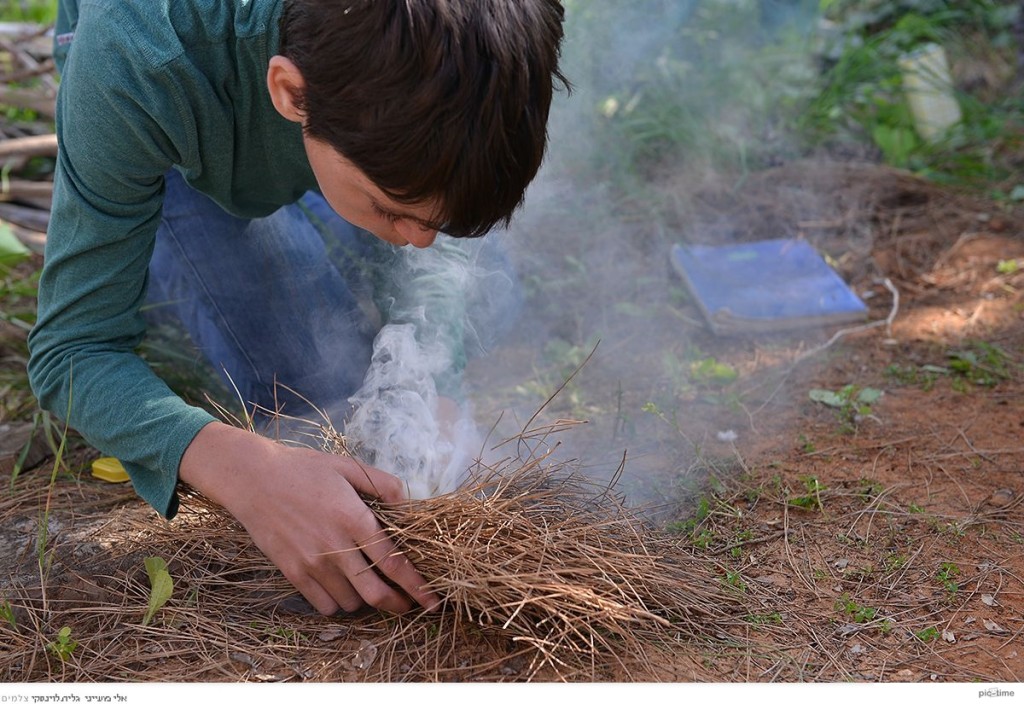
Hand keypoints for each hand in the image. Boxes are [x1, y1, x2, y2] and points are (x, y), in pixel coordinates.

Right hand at [179, 422, 439, 615]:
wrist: (253, 478)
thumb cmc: (303, 469)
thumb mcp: (347, 467)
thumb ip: (382, 484)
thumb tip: (407, 503)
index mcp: (355, 520)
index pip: (394, 563)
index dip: (417, 586)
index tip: (432, 599)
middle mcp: (337, 547)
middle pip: (376, 593)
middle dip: (398, 604)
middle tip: (408, 605)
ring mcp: (313, 562)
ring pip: (351, 602)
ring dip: (366, 600)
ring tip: (369, 586)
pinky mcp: (292, 572)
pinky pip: (324, 604)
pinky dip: (338, 603)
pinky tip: (342, 588)